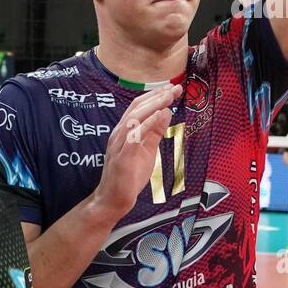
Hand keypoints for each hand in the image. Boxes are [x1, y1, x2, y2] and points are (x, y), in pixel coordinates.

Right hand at [95, 84, 180, 219]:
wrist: (114, 199)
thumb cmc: (130, 175)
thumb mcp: (148, 149)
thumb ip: (155, 132)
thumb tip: (166, 112)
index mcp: (125, 131)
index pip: (139, 107)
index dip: (155, 96)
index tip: (172, 88)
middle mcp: (119, 133)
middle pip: (137, 108)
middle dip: (157, 96)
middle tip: (174, 88)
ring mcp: (119, 144)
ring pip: (135, 118)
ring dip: (153, 105)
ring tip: (169, 97)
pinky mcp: (123, 157)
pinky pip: (134, 136)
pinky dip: (147, 124)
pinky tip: (159, 115)